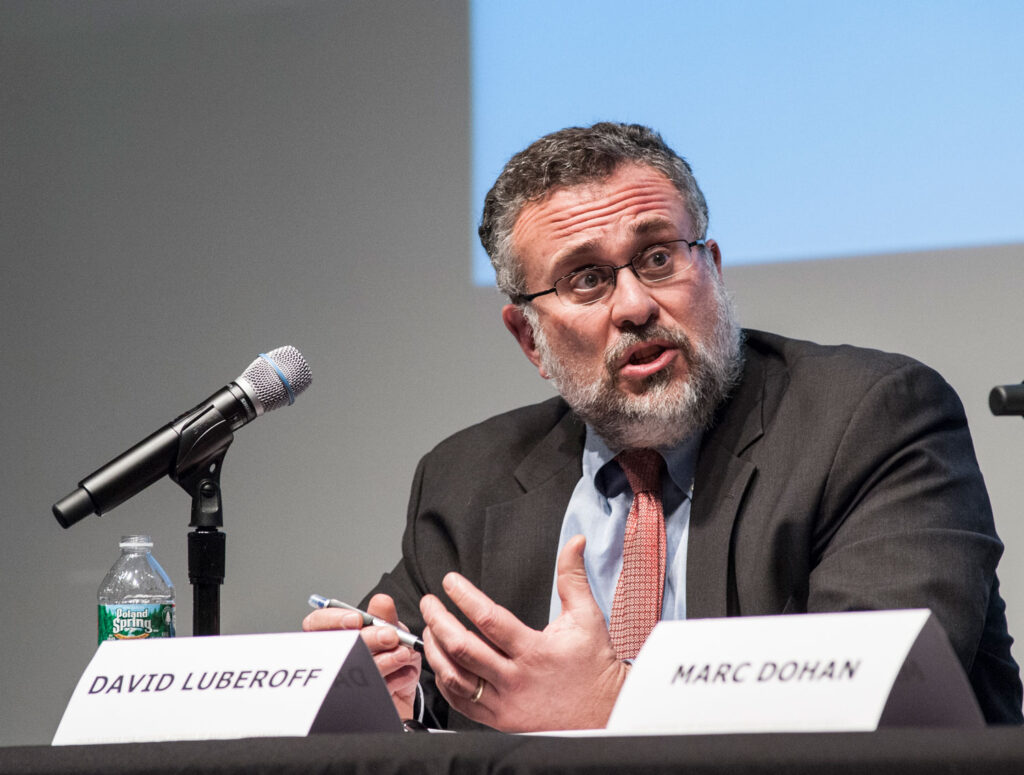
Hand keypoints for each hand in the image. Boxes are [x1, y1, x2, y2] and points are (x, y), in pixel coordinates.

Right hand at [302, 593, 421, 718]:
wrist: (404, 693)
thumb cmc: (390, 656)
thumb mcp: (392, 632)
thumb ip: (385, 617)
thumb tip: (382, 601)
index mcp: (334, 634)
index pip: (317, 622)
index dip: (334, 619)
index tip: (357, 619)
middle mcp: (332, 657)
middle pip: (335, 646)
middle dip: (367, 638)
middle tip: (390, 636)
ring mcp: (342, 681)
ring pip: (354, 669)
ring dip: (385, 659)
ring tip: (403, 654)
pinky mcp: (358, 701)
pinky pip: (372, 689)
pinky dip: (394, 678)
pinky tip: (404, 674)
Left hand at [420, 535, 627, 731]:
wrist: (604, 711)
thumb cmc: (593, 663)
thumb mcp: (587, 615)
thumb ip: (573, 576)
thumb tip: (575, 542)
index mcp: (535, 651)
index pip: (489, 620)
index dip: (464, 597)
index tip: (450, 582)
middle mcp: (516, 679)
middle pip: (463, 649)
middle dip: (438, 621)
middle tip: (429, 603)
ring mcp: (505, 704)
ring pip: (456, 678)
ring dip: (436, 651)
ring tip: (429, 629)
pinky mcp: (500, 720)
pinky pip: (461, 703)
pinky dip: (445, 682)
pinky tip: (441, 663)